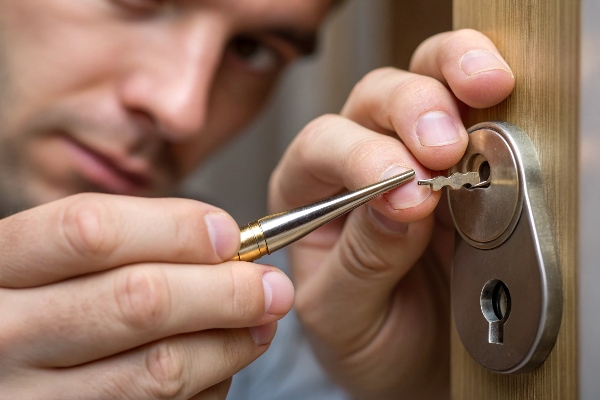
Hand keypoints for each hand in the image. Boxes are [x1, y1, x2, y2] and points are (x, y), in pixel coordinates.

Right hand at [0, 194, 293, 398]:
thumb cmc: (32, 305)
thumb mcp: (48, 261)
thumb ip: (123, 243)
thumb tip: (221, 240)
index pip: (94, 231)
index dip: (177, 228)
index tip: (229, 234)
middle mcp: (6, 335)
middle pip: (140, 301)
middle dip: (225, 290)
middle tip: (272, 286)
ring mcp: (33, 398)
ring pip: (160, 369)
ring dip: (229, 343)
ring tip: (260, 323)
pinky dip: (206, 384)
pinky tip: (215, 364)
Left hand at [268, 29, 514, 398]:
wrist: (415, 363)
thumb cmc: (364, 338)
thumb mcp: (344, 318)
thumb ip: (362, 263)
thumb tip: (400, 200)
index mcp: (306, 195)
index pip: (321, 148)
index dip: (362, 159)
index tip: (407, 195)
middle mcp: (355, 161)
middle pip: (372, 99)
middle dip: (410, 109)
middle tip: (445, 146)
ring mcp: (414, 153)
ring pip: (421, 81)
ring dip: (451, 80)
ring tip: (484, 90)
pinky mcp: (466, 161)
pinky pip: (474, 112)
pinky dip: (490, 103)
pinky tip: (501, 106)